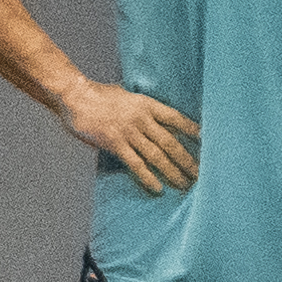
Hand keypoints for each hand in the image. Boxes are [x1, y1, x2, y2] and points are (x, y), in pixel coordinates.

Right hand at [61, 82, 199, 194]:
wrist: (76, 96)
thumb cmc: (98, 94)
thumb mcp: (125, 95)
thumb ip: (139, 108)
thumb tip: (150, 118)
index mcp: (146, 104)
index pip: (175, 118)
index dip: (191, 129)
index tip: (205, 141)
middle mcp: (141, 119)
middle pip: (170, 142)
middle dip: (187, 160)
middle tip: (199, 174)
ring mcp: (129, 132)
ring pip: (157, 156)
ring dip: (172, 171)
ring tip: (184, 184)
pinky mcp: (115, 144)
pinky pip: (135, 164)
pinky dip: (148, 177)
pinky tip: (157, 187)